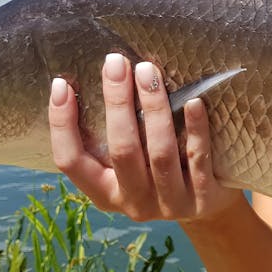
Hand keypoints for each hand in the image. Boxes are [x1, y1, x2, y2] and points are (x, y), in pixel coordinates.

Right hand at [48, 52, 242, 222]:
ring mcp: (170, 203)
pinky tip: (194, 102)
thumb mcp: (129, 166)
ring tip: (148, 72)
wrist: (210, 209)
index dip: (62, 124)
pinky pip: (198, 159)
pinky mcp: (204, 199)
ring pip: (160, 153)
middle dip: (117, 102)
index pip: (71, 161)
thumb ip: (113, 137)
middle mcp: (134, 202)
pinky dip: (196, 129)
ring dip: (154, 108)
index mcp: (105, 194)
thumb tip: (101, 78)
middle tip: (116, 62)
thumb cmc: (160, 173)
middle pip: (121, 150)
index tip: (61, 84)